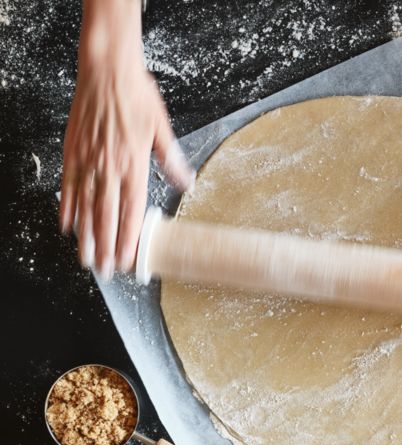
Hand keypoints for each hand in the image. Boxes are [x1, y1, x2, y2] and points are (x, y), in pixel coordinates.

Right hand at [59, 0, 193, 278]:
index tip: (127, 260)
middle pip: (107, 217)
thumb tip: (187, 184)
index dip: (128, 239)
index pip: (131, 212)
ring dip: (87, 236)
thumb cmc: (136, 96)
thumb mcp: (162, 129)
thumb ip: (171, 161)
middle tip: (105, 272)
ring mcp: (88, 161)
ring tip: (86, 260)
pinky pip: (69, 186)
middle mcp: (109, 168)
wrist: (106, 69)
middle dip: (106, 247)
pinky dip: (68, 208)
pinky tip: (68, 226)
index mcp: (134, 165)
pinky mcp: (73, 152)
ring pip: (86, 207)